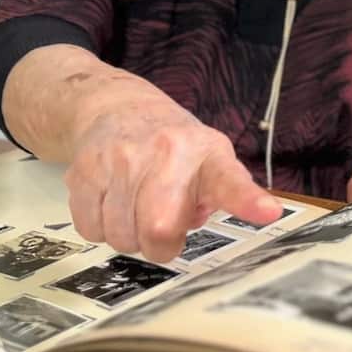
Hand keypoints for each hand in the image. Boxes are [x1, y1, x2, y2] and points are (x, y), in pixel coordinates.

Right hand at [65, 90, 281, 262]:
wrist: (116, 107)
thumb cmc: (172, 146)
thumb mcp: (209, 159)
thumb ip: (218, 196)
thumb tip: (190, 224)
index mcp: (207, 153)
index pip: (230, 181)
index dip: (249, 201)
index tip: (268, 212)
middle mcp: (165, 152)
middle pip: (158, 229)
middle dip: (161, 245)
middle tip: (164, 228)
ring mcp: (121, 159)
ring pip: (120, 236)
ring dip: (130, 236)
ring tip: (137, 208)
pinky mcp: (83, 170)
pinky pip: (91, 229)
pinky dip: (101, 227)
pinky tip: (113, 202)